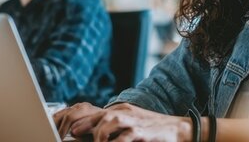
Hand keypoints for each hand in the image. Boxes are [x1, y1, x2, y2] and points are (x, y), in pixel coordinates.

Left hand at [54, 102, 190, 141]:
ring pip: (110, 121)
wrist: (179, 130)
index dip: (81, 122)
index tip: (69, 132)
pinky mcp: (143, 132)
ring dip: (98, 134)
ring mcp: (134, 121)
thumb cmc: (153, 131)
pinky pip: (125, 137)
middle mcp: (125, 113)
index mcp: (121, 111)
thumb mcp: (132, 125)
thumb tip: (97, 137)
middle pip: (100, 115)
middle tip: (72, 136)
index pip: (96, 113)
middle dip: (84, 125)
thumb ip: (115, 130)